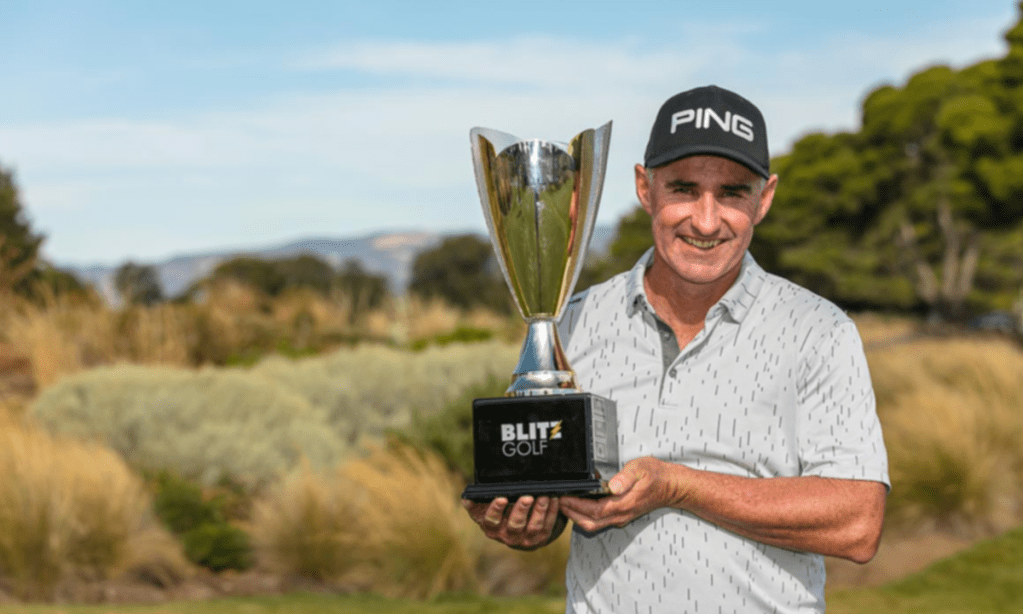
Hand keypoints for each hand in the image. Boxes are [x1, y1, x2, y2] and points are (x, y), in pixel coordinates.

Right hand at [462, 495, 564, 549]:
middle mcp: (507, 536)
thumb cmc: (498, 513)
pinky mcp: (540, 539)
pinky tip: (553, 498)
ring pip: (533, 527)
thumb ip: (476, 503)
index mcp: (491, 528)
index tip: (502, 498)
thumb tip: (466, 498)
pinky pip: (547, 525)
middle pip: (514, 525)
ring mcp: (525, 539)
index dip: (496, 510)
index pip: (491, 520)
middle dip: (521, 510)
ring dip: (539, 511)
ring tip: (544, 496)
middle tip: (527, 497)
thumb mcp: (485, 510)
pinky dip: (551, 512)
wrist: (516, 529)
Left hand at [559, 457, 684, 531]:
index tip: (562, 496)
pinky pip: (599, 521)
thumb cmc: (656, 475)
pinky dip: (585, 515)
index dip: (576, 505)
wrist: (672, 486)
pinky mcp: (621, 515)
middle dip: (570, 514)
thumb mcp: (641, 468)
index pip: (594, 510)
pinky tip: (578, 503)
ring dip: (576, 516)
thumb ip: (625, 477)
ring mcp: (621, 517)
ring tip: (563, 502)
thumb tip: (612, 486)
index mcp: (623, 504)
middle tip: (556, 501)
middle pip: (589, 522)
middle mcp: (621, 515)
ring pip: (593, 524)